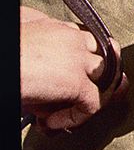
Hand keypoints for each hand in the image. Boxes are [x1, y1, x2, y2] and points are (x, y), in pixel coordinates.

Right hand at [20, 6, 122, 131]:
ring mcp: (78, 60)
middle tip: (82, 92)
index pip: (83, 40)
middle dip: (100, 73)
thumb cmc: (5, 54)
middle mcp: (72, 39)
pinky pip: (94, 103)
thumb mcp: (21, 34)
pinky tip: (53, 122)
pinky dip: (76, 118)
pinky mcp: (76, 83)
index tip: (63, 77)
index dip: (78, 58)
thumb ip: (36, 37)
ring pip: (107, 76)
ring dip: (93, 95)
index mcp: (56, 26)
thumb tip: (41, 59)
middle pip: (104, 53)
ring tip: (70, 110)